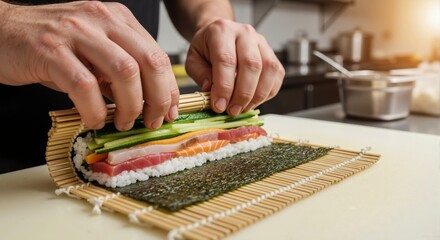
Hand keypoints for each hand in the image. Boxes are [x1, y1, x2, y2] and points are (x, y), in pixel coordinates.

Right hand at [0, 1, 178, 129]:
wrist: (1, 31)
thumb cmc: (51, 45)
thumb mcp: (94, 51)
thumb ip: (121, 71)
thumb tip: (148, 103)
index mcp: (117, 19)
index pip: (157, 54)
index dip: (169, 88)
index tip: (170, 111)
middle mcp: (101, 20)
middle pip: (149, 61)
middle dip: (158, 98)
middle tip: (153, 121)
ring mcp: (76, 32)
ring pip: (124, 71)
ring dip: (131, 105)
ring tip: (123, 123)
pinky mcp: (50, 50)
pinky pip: (84, 85)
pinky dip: (94, 109)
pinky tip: (94, 119)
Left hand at [185, 19, 284, 114]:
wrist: (221, 36)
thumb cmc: (206, 49)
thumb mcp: (193, 59)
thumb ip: (199, 74)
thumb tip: (211, 90)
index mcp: (222, 31)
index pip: (226, 60)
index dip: (224, 87)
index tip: (219, 106)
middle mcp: (245, 33)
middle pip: (251, 64)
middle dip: (242, 94)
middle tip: (232, 111)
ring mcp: (262, 43)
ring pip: (268, 70)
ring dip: (257, 95)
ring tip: (242, 108)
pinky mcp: (273, 55)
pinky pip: (277, 75)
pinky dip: (267, 93)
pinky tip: (253, 101)